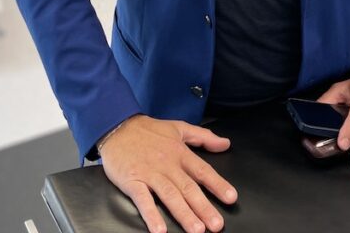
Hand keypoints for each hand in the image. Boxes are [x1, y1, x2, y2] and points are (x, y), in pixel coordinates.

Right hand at [99, 114, 237, 232]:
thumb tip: (225, 143)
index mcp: (179, 152)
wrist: (117, 126)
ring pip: (170, 196)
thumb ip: (203, 136)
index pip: (202, 171)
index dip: (218, 184)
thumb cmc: (149, 130)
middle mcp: (167, 164)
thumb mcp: (179, 127)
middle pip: (188, 188)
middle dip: (204, 207)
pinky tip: (160, 230)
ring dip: (184, 214)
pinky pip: (143, 200)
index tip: (231, 198)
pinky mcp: (133, 181)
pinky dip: (152, 215)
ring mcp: (150, 174)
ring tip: (196, 230)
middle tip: (216, 225)